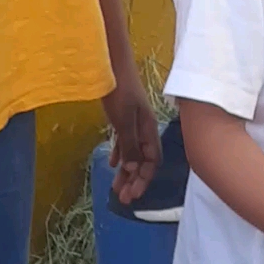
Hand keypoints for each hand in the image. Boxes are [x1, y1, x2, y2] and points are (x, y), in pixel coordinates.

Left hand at [103, 68, 161, 204]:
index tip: (133, 195)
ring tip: (116, 188)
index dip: (144, 180)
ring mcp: (134, 123)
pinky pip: (125, 142)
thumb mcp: (124, 121)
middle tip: (122, 199)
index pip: (152, 162)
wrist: (111, 63)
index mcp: (149, 130)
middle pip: (143, 161)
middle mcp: (144, 129)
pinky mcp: (123, 118)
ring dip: (126, 172)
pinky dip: (120, 154)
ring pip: (133, 153)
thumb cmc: (119, 90)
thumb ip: (129, 145)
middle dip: (134, 181)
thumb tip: (132, 169)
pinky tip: (113, 164)